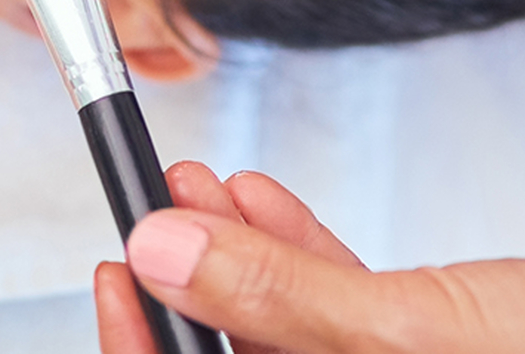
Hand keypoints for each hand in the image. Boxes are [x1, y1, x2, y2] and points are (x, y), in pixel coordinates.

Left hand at [94, 162, 524, 353]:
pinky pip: (334, 324)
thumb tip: (162, 256)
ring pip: (279, 338)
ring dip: (233, 263)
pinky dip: (296, 262)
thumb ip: (283, 301)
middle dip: (185, 292)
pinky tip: (266, 206)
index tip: (110, 277)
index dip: (141, 353)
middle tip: (145, 219)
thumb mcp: (414, 337)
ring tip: (198, 188)